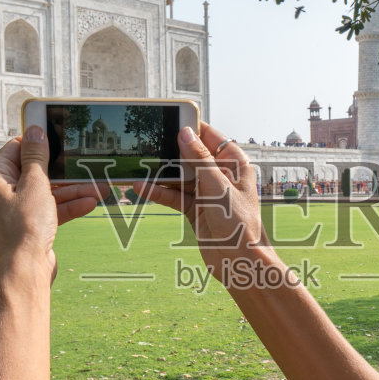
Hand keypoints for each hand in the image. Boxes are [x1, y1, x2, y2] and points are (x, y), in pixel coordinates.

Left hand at [0, 125, 105, 273]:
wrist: (24, 271)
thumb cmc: (23, 228)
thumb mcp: (35, 184)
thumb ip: (37, 157)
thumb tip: (34, 131)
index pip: (17, 148)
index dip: (39, 143)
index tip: (61, 136)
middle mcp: (2, 191)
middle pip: (36, 170)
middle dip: (63, 170)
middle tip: (84, 162)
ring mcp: (16, 208)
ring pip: (47, 191)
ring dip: (72, 190)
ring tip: (99, 187)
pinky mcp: (29, 224)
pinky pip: (50, 208)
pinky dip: (68, 206)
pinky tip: (90, 203)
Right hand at [136, 122, 273, 278]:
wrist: (239, 261)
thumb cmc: (239, 224)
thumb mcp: (217, 187)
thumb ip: (200, 160)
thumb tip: (186, 134)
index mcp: (235, 164)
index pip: (211, 137)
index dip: (192, 127)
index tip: (171, 118)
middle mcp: (221, 175)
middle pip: (191, 155)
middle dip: (170, 151)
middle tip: (148, 143)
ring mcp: (207, 192)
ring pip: (180, 176)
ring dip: (161, 173)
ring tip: (139, 166)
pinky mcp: (196, 208)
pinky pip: (175, 195)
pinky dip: (160, 192)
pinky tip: (142, 188)